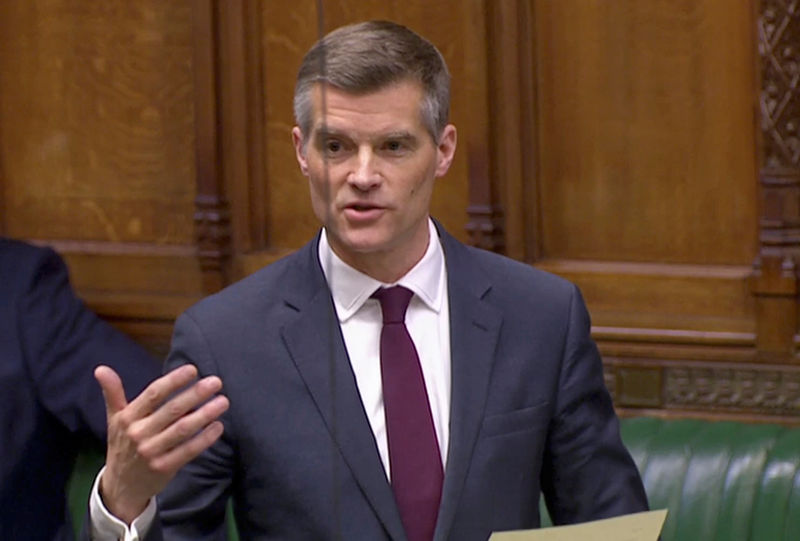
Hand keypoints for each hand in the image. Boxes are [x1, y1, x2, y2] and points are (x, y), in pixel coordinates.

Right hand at [94, 364, 229, 523]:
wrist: (120, 486)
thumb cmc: (122, 445)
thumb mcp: (114, 419)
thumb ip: (112, 392)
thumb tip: (100, 368)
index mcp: (128, 418)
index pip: (153, 394)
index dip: (173, 381)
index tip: (193, 369)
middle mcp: (139, 434)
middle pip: (172, 410)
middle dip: (195, 394)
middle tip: (216, 382)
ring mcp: (152, 452)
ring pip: (183, 430)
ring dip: (205, 414)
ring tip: (223, 401)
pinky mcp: (164, 468)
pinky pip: (188, 450)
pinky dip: (204, 438)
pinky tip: (218, 426)